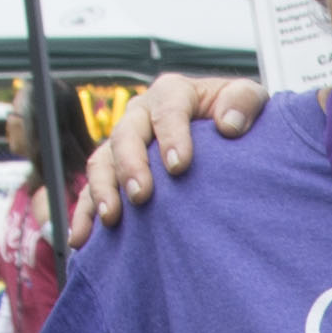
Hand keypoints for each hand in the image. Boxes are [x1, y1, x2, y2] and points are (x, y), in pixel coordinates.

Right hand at [73, 75, 261, 232]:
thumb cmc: (236, 114)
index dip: (171, 135)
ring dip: (102, 190)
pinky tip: (81, 239)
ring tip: (112, 218)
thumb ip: (244, 101)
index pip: (167, 109)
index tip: (179, 166)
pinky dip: (84, 214)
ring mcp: (124, 144)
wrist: (226, 135)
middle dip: (131, 165)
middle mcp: (141, 116)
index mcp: (172, 94)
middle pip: (126, 135)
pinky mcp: (114, 173)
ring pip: (102, 162)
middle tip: (142, 196)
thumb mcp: (249, 97)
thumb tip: (229, 125)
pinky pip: (90, 191)